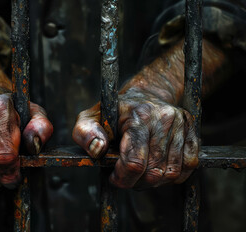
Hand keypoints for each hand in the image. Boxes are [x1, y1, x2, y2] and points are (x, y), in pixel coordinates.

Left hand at [73, 88, 198, 188]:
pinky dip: (173, 175)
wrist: (144, 95)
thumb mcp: (90, 118)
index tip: (114, 178)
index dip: (122, 179)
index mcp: (137, 116)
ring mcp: (181, 125)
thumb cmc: (115, 111)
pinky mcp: (192, 131)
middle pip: (154, 172)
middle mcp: (163, 119)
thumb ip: (85, 133)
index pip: (134, 162)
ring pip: (171, 173)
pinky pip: (189, 167)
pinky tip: (158, 167)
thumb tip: (98, 150)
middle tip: (126, 176)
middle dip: (136, 182)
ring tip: (141, 172)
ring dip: (154, 181)